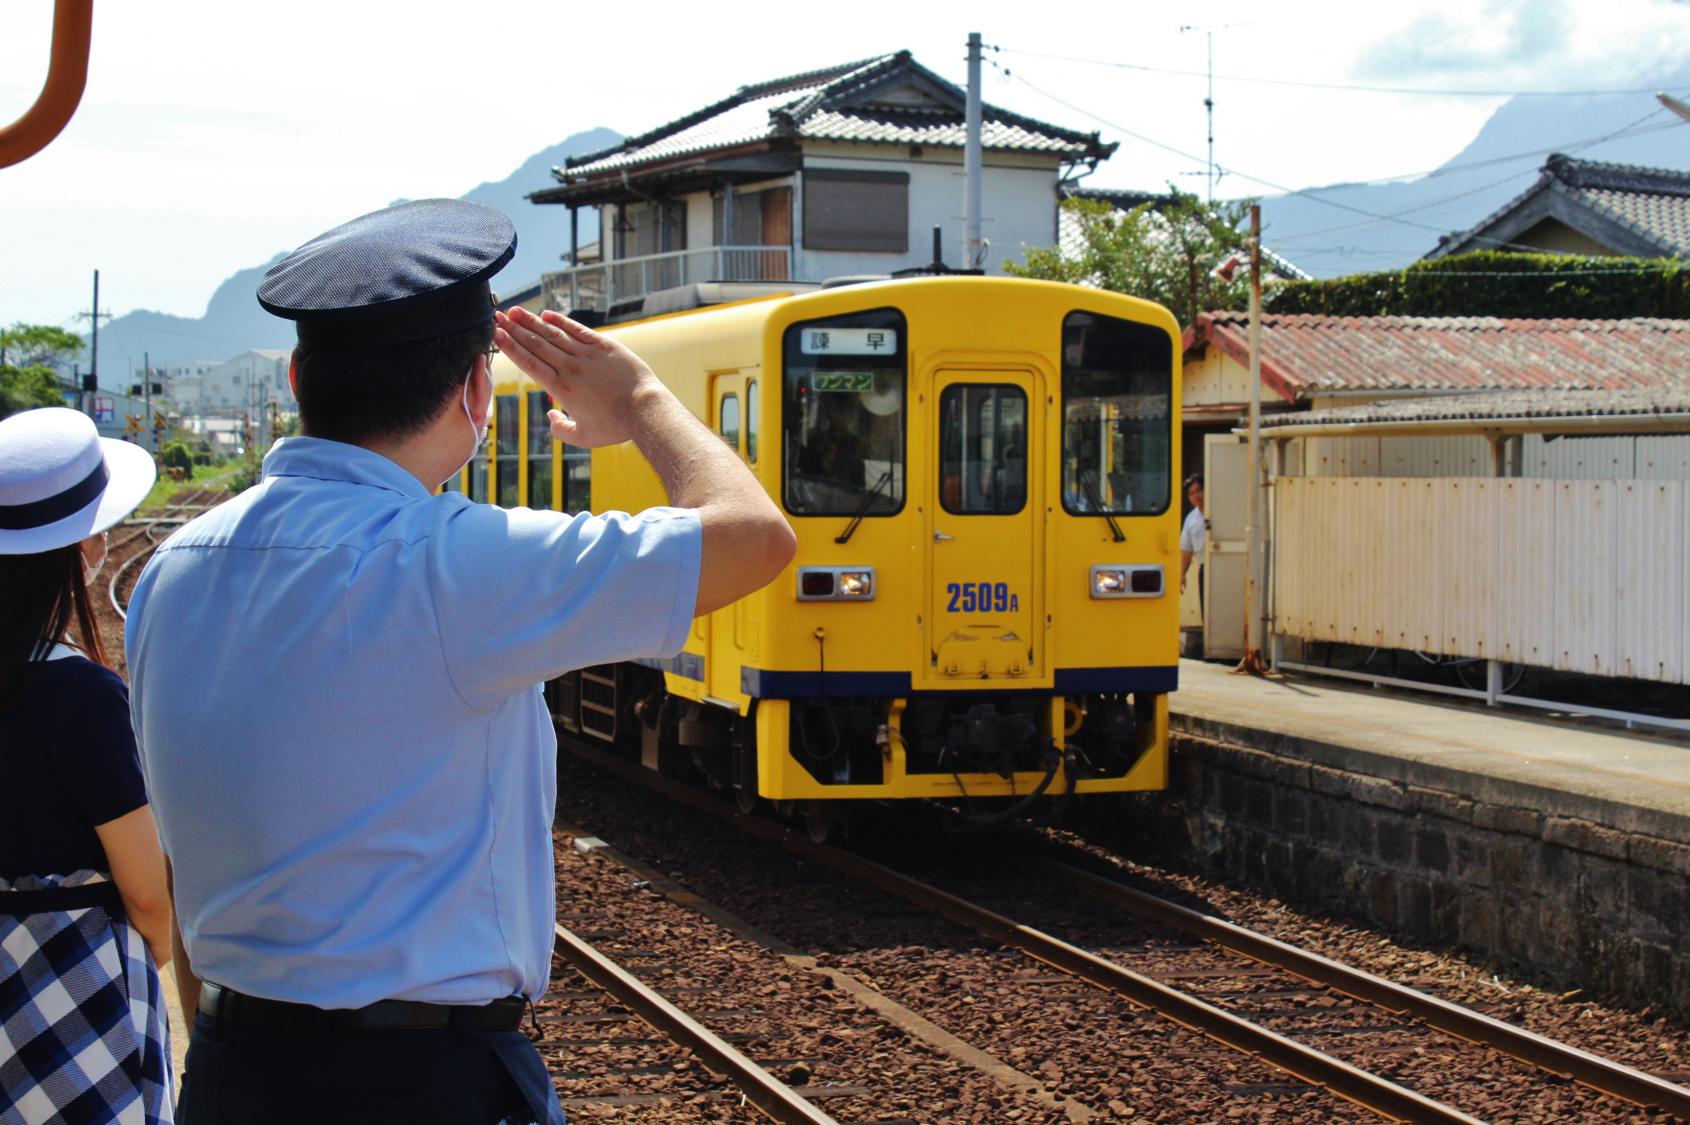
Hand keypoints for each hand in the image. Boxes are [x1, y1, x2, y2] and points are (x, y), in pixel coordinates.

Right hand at [493, 307, 662, 448]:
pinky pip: (578, 330)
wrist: (644, 409)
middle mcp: (570, 368)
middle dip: (514, 330)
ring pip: (553, 334)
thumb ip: (561, 430)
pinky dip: (561, 322)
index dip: (510, 347)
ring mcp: (586, 355)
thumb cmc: (615, 426)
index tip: (496, 334)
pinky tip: (547, 314)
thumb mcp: (584, 437)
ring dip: (532, 322)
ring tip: (515, 311)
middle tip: (497, 317)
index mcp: (561, 389)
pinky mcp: (604, 346)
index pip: (529, 363)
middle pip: (536, 344)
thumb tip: (550, 416)